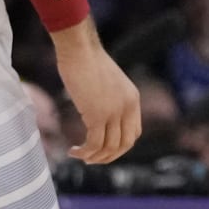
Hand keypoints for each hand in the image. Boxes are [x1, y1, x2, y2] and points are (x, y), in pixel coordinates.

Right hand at [53, 24, 140, 164]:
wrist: (80, 50)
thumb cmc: (88, 61)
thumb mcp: (108, 82)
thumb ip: (110, 99)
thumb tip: (98, 115)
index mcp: (133, 99)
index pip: (134, 133)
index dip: (120, 146)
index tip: (103, 148)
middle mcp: (127, 107)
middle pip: (124, 144)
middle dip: (108, 156)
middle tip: (91, 158)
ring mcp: (114, 112)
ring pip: (109, 147)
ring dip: (94, 157)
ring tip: (79, 155)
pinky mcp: (97, 114)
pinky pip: (94, 143)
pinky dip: (85, 152)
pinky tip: (74, 150)